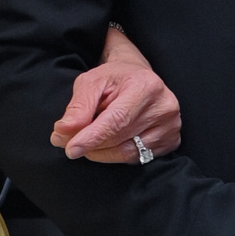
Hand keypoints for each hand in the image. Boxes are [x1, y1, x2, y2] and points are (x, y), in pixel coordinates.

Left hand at [52, 23, 180, 164]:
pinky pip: (139, 158)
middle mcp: (164, 107)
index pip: (117, 120)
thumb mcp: (91, 82)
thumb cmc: (114, 78)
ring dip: (102, 153)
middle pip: (120, 139)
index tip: (71, 149)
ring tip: (88, 141)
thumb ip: (77, 107)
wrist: (138, 76)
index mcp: (146, 86)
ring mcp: (172, 126)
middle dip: (91, 145)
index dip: (93, 137)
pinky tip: (110, 143)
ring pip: (128, 153)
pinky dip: (118, 155)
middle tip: (69, 143)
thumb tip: (63, 133)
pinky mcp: (171, 140)